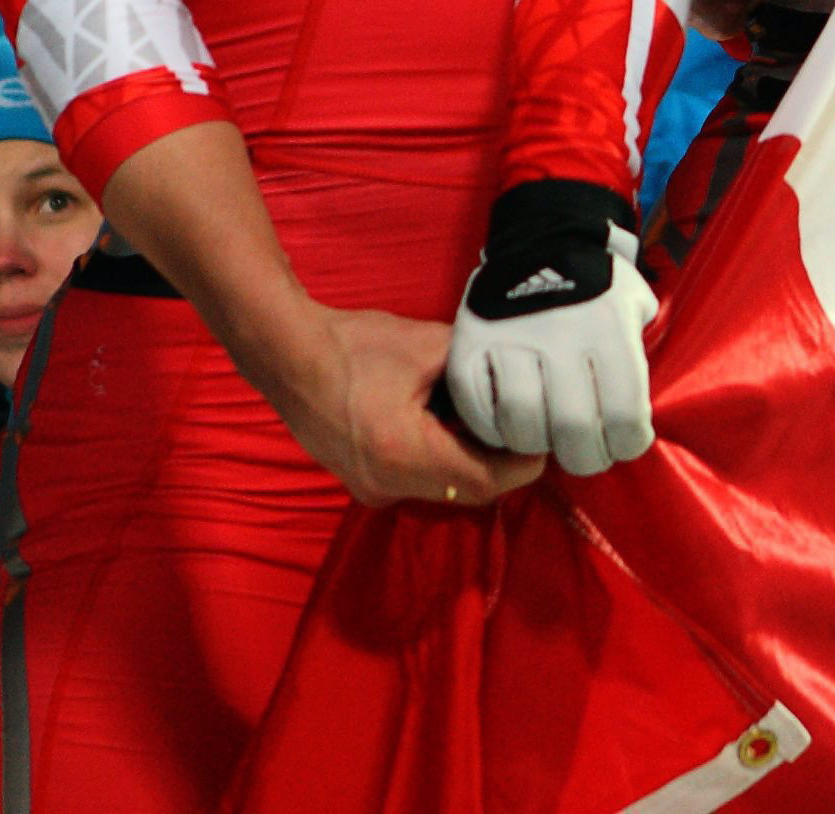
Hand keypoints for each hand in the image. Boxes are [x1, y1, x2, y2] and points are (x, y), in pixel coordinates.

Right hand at [257, 300, 546, 509]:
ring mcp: (371, 488)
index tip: (546, 439)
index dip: (522, 463)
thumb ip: (474, 367)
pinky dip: (443, 458)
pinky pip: (417, 480)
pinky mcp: (361, 479)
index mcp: (406, 454)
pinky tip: (453, 424)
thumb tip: (511, 376)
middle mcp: (388, 485)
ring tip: (495, 421)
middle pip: (466, 489)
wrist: (288, 355)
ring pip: (443, 487)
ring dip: (471, 460)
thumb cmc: (355, 347)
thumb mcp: (427, 346)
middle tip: (528, 428)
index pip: (484, 479)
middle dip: (501, 462)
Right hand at [446, 178, 656, 477]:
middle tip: (587, 452)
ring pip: (522, 424)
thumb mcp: (634, 305)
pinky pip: (477, 407)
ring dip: (538, 446)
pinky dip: (492, 428)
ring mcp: (511, 339)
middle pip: (572, 429)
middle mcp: (560, 335)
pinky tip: (510, 425)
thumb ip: (638, 355)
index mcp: (608, 328)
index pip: (624, 414)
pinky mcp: (471, 343)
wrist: (543, 237)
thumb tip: (633, 420)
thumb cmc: (598, 282)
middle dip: (586, 456)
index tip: (625, 443)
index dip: (628, 443)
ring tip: (548, 438)